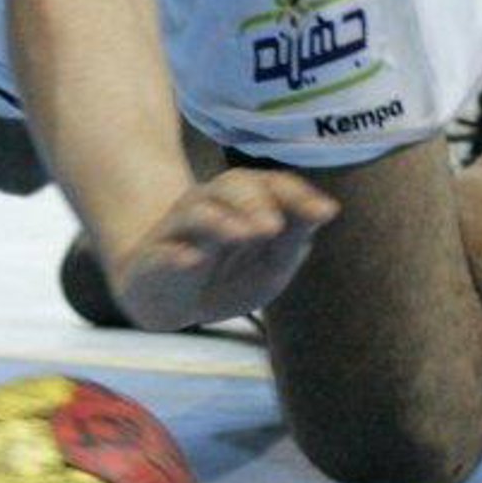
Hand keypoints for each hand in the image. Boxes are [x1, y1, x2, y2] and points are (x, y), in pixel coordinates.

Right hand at [108, 168, 337, 330]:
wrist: (167, 299)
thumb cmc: (226, 275)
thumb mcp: (270, 264)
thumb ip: (294, 238)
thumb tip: (326, 210)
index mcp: (243, 202)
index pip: (269, 184)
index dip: (295, 194)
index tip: (324, 212)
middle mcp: (210, 205)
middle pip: (231, 187)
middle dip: (255, 203)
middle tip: (274, 227)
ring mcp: (179, 230)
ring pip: (197, 212)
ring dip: (222, 222)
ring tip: (244, 234)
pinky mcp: (155, 259)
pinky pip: (164, 252)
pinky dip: (177, 255)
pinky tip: (192, 259)